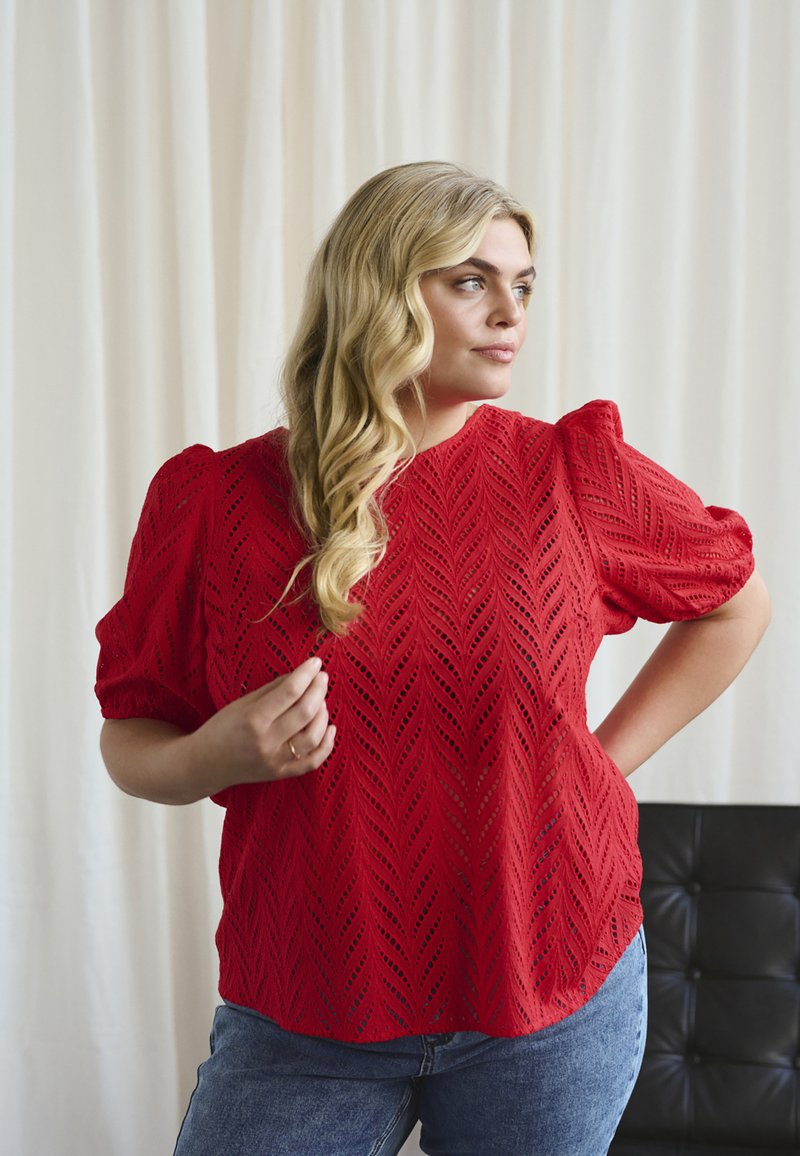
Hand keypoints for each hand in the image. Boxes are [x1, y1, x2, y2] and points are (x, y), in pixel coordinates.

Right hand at [187, 655, 335, 788]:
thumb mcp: (241, 703)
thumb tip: (300, 675)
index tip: (315, 662)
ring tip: (321, 701)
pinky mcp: (281, 774)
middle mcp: (266, 742)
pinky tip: (330, 727)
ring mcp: (275, 761)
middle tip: (322, 678)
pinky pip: (313, 762)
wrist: (205, 764)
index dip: (306, 674)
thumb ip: (272, 690)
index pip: (289, 692)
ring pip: (313, 737)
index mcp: (253, 719)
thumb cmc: (221, 728)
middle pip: (305, 712)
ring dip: (323, 714)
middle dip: (319, 690)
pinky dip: (327, 745)